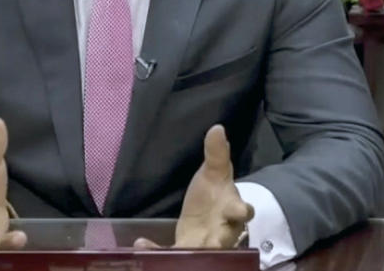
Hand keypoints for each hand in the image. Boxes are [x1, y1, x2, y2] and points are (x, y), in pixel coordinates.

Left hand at [134, 125, 253, 248]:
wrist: (207, 217)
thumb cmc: (214, 193)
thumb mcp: (214, 172)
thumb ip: (216, 153)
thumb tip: (217, 128)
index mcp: (232, 209)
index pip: (242, 211)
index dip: (242, 211)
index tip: (239, 210)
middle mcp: (223, 231)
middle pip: (223, 239)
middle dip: (216, 242)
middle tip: (207, 244)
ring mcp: (206, 244)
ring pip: (200, 252)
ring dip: (185, 252)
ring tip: (163, 251)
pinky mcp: (188, 250)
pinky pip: (175, 254)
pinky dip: (157, 250)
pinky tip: (141, 244)